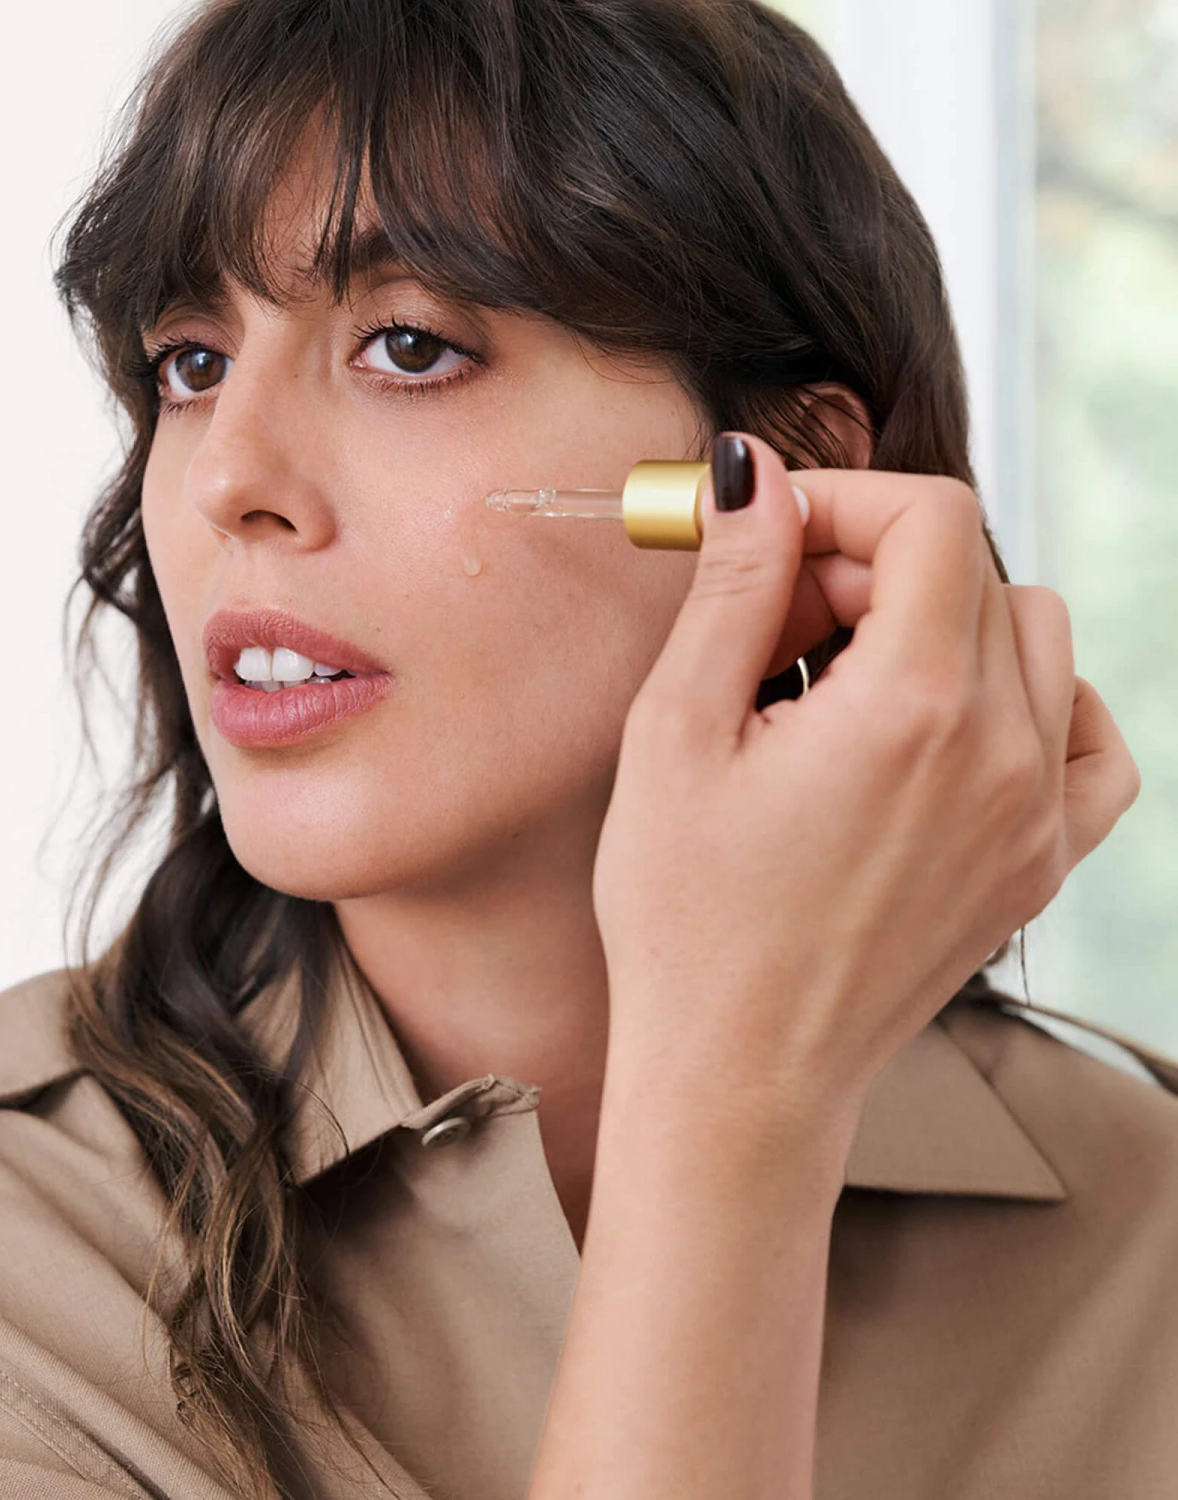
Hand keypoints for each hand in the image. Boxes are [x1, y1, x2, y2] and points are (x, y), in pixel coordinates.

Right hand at [592, 435, 1139, 1123]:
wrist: (740, 1070)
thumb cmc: (684, 916)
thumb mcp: (676, 735)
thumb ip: (733, 588)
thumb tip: (755, 474)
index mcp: (909, 708)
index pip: (933, 518)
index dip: (847, 503)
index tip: (777, 542)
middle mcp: (1002, 751)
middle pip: (976, 572)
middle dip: (875, 565)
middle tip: (783, 628)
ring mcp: (1038, 813)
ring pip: (1036, 638)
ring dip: (944, 624)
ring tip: (850, 683)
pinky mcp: (1042, 863)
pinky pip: (1091, 738)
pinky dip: (1035, 702)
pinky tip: (953, 725)